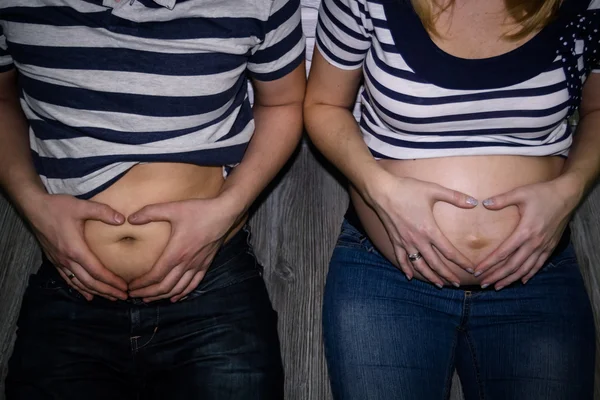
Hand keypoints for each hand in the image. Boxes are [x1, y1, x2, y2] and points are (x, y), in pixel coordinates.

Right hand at [26, 194, 127, 300]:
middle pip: (89, 282)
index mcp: (75, 249)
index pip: (97, 271)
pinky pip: (68, 278)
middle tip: (123, 297)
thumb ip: (102, 212)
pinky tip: (88, 294)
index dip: (111, 281)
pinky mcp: (54, 259)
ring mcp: (59, 261)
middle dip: (107, 291)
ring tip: (110, 297)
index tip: (124, 287)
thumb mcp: (81, 206)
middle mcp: (66, 259)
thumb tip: (122, 219)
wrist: (33, 207)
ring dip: (95, 292)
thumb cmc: (57, 207)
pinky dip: (79, 288)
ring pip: (79, 283)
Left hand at [126, 195, 242, 301]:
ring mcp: (197, 265)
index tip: (131, 287)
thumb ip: (150, 212)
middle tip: (135, 296)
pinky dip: (183, 293)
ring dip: (163, 296)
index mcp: (176, 252)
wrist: (224, 213)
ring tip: (149, 299)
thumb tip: (130, 218)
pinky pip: (193, 284)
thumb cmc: (199, 210)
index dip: (142, 284)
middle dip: (148, 294)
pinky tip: (175, 297)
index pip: (155, 275)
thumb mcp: (173, 208)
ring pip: (178, 289)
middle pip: (164, 286)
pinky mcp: (206, 264)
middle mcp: (187, 263)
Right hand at [367, 173, 477, 287]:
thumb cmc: (408, 189)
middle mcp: (418, 240)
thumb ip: (455, 197)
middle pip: (435, 263)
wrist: (382, 191)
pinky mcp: (395, 240)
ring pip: (419, 265)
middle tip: (457, 284)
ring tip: (439, 284)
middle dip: (447, 275)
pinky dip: (406, 269)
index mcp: (429, 230)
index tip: (470, 269)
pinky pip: (401, 258)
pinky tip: (410, 276)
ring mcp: (405, 242)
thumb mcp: (433, 190)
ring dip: (430, 276)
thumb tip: (474, 202)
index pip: (448, 251)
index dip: (461, 262)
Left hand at [474, 177, 578, 289]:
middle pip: (513, 265)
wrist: (567, 196)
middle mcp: (534, 243)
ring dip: (511, 279)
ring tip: (498, 286)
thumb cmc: (542, 193)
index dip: (489, 263)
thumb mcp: (520, 193)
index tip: (477, 271)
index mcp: (525, 231)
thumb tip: (484, 203)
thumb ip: (501, 200)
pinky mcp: (551, 246)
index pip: (503, 253)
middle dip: (497, 276)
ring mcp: (544, 246)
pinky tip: (522, 280)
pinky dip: (529, 273)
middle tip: (483, 284)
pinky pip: (539, 264)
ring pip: (525, 268)